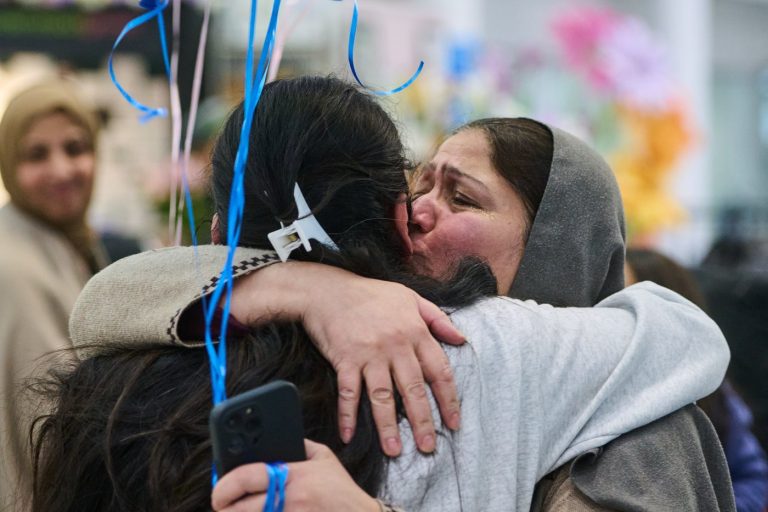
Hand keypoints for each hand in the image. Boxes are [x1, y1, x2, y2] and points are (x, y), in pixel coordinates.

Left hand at [211, 440, 379, 511]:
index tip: (218, 491)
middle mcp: (290, 499)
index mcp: (293, 474)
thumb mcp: (323, 458)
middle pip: (239, 510)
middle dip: (225, 508)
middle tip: (223, 506)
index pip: (246, 477)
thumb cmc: (341, 491)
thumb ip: (298, 446)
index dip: (225, 485)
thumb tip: (272, 440)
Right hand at [229, 262, 464, 455]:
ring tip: (394, 450)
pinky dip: (348, 414)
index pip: (439, 371)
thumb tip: (461, 338)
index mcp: (415, 331)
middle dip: (422, 421)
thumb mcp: (410, 297)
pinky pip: (348, 392)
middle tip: (428, 447)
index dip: (448, 400)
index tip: (453, 423)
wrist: (328, 289)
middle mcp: (395, 345)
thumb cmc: (370, 293)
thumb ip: (437, 319)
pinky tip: (349, 434)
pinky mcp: (345, 359)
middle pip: (413, 389)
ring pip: (382, 396)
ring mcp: (369, 354)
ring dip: (388, 425)